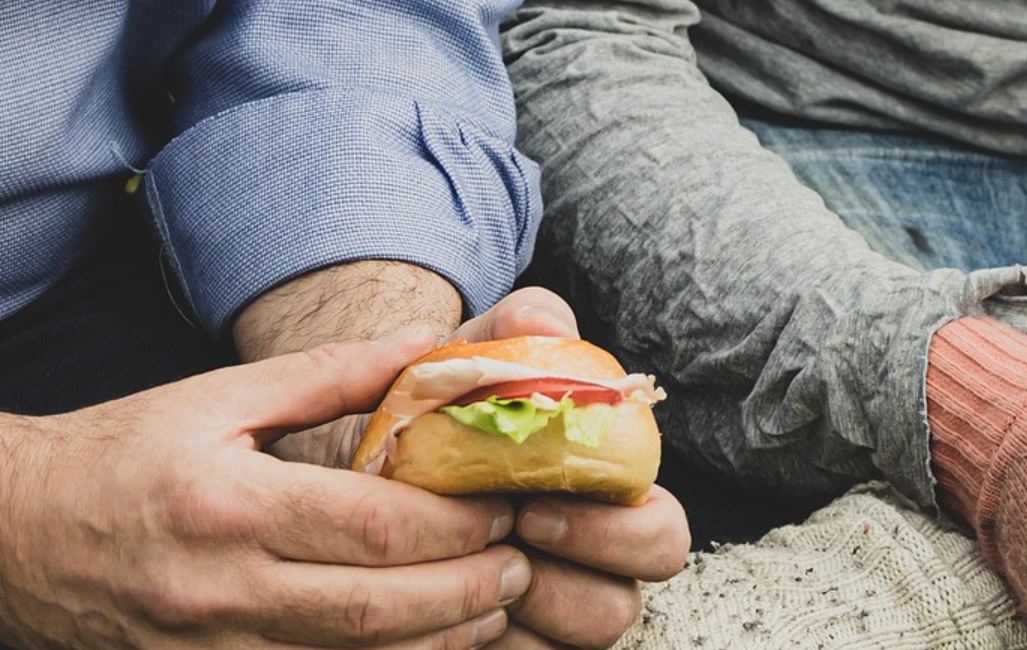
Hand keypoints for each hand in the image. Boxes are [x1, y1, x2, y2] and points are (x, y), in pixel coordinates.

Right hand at [0, 328, 529, 648]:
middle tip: (524, 562)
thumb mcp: (215, 399)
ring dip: (443, 641)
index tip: (508, 503)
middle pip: (382, 610)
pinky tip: (426, 642)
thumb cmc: (114, 455)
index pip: (377, 529)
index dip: (460, 525)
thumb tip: (432, 347)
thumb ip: (330, 376)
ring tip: (496, 605)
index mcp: (227, 506)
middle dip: (471, 591)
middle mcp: (221, 591)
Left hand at [275, 286, 688, 648]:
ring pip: (567, 644)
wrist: (364, 457)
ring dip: (514, 613)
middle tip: (497, 540)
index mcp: (609, 504)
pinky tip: (427, 595)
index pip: (662, 537)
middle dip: (564, 580)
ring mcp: (545, 618)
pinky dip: (472, 637)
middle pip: (621, 608)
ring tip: (454, 568)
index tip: (535, 503)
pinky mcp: (500, 644)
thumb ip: (518, 331)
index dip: (615, 531)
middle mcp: (590, 570)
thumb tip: (550, 323)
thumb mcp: (474, 359)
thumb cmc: (441, 407)